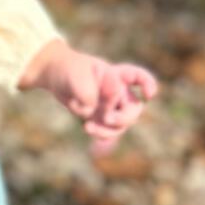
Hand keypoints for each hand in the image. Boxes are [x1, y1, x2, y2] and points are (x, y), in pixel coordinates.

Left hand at [20, 39, 158, 155]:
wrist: (57, 77)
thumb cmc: (69, 69)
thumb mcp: (75, 75)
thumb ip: (86, 89)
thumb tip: (93, 108)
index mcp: (116, 75)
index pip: (138, 77)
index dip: (148, 85)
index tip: (148, 95)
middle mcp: (118, 92)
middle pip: (133, 109)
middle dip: (124, 117)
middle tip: (107, 118)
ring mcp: (110, 107)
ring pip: (120, 124)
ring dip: (108, 130)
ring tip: (88, 127)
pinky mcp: (100, 118)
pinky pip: (108, 132)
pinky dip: (101, 135)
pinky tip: (89, 133)